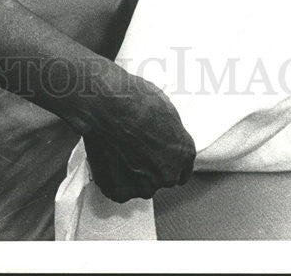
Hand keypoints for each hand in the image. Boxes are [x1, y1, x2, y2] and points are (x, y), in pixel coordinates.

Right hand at [83, 73, 195, 202]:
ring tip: (117, 150)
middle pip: (160, 178)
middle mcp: (168, 174)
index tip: (157, 158)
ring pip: (138, 185)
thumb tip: (162, 133)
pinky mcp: (121, 191)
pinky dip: (111, 177)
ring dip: (130, 174)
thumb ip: (168, 132)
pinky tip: (107, 158)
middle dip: (149, 168)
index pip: (181, 171)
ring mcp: (144, 186)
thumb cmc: (136, 100)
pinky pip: (117, 188)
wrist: (109, 106)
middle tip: (132, 149)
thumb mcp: (165, 109)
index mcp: (183, 153)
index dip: (167, 163)